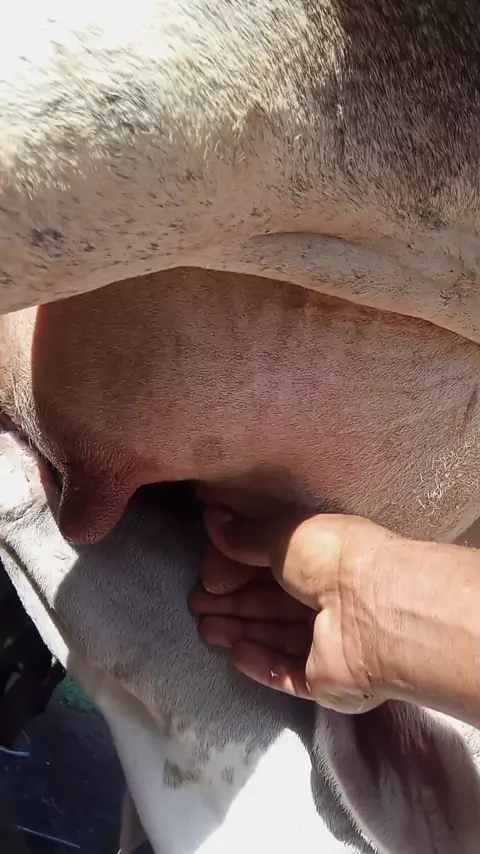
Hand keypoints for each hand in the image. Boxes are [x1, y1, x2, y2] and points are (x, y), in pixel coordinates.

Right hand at [190, 508, 395, 712]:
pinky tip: (235, 653)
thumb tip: (214, 519)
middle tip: (196, 601)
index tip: (208, 570)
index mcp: (327, 558)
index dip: (241, 567)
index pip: (277, 564)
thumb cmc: (333, 560)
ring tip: (205, 627)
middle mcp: (331, 598)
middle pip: (273, 602)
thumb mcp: (283, 535)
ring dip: (240, 630)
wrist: (374, 612)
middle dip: (233, 601)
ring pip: (277, 637)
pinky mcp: (327, 679)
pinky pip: (288, 672)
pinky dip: (261, 663)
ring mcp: (331, 642)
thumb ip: (246, 534)